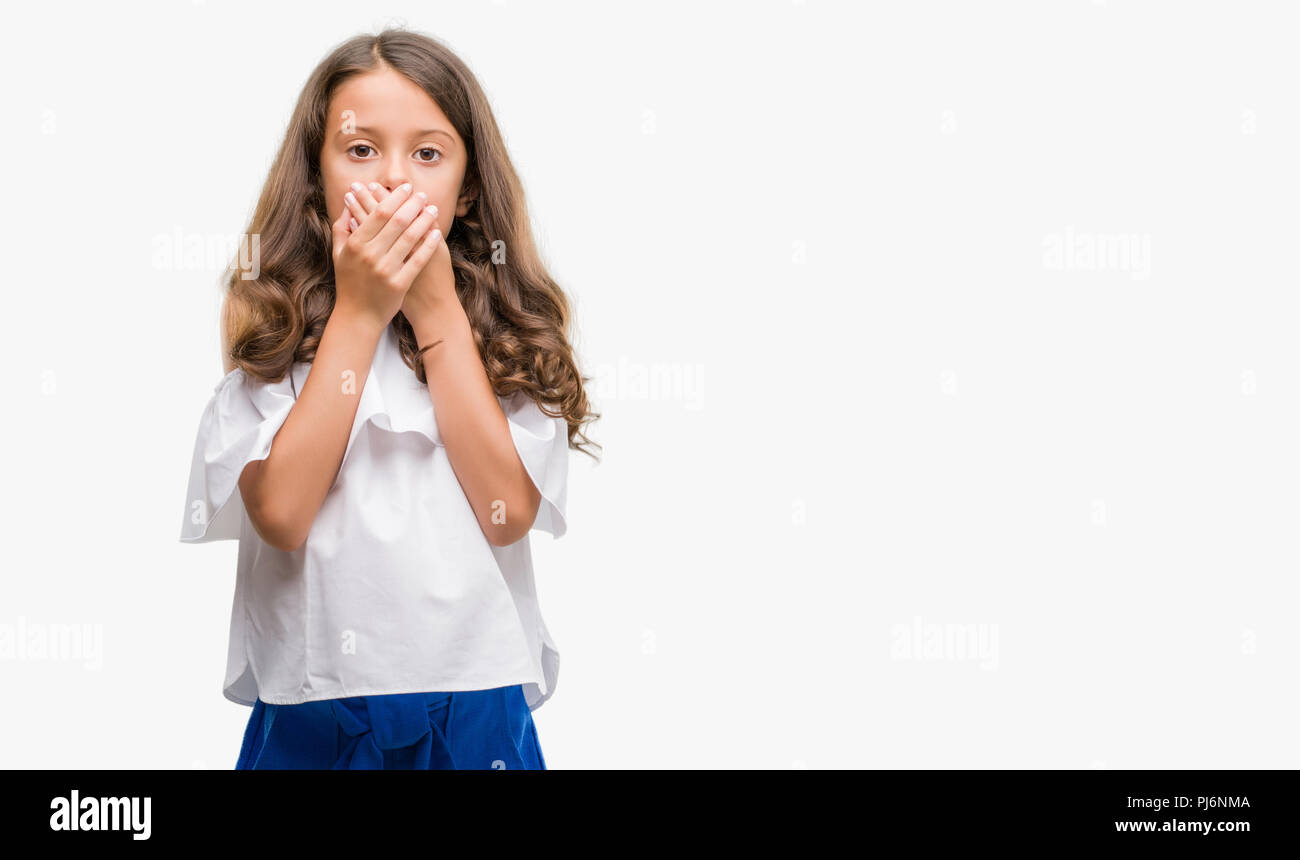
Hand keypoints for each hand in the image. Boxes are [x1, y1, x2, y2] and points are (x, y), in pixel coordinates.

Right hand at [331, 182, 440, 331]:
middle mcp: (370, 255)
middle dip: (413, 204)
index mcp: (355, 244)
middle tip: (423, 195)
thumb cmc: (348, 282)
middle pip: (397, 221)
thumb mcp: (339, 254)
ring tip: (433, 209)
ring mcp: (385, 270)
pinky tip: (436, 233)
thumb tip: (347, 202)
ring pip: (410, 238)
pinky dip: (428, 244)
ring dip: (424, 220)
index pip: (379, 213)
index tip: (406, 188)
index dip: (395, 197)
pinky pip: (418, 259)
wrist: (358, 316)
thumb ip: (341, 227)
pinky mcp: (399, 284)